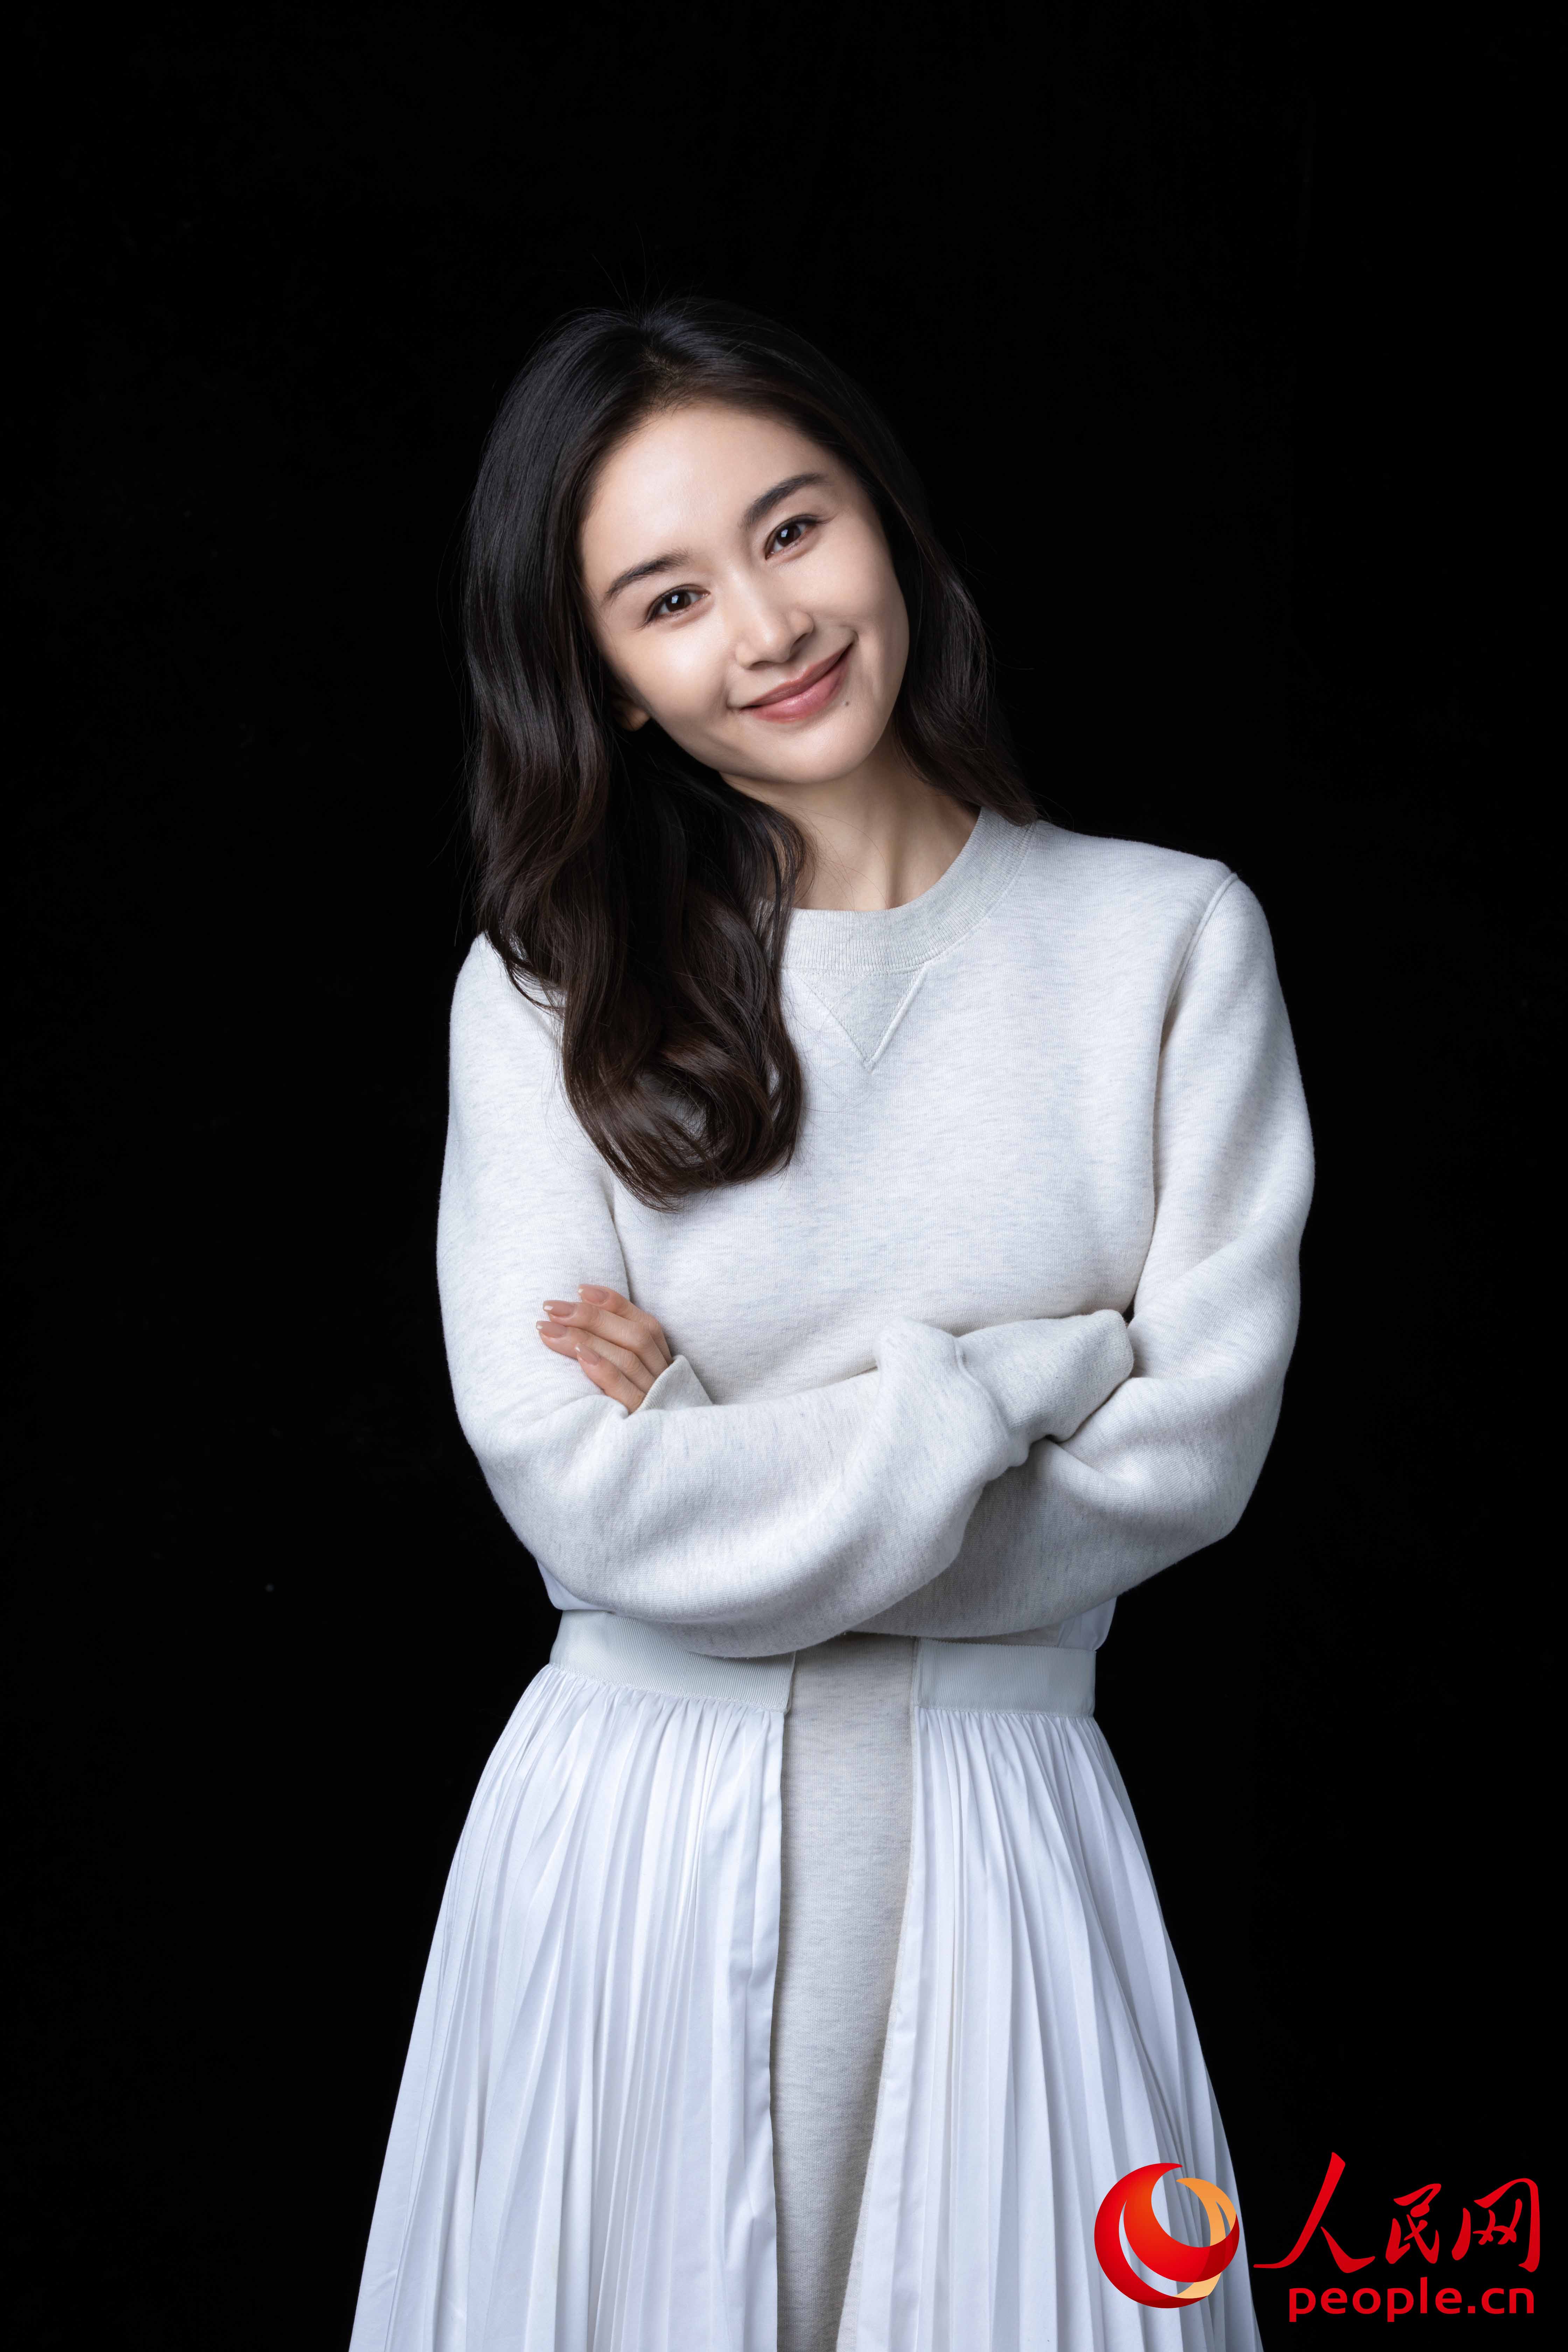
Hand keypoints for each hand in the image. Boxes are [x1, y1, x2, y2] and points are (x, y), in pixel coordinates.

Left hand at [536, 1284, 673, 1412]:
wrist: (670, 1470)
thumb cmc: (644, 1422)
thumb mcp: (643, 1388)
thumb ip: (625, 1361)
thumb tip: (584, 1331)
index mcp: (666, 1366)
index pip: (645, 1324)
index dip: (614, 1303)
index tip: (580, 1288)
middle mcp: (665, 1379)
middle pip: (632, 1335)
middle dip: (590, 1316)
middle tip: (550, 1306)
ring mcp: (656, 1400)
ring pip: (625, 1357)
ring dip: (585, 1337)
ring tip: (547, 1329)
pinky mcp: (643, 1422)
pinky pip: (624, 1390)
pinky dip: (602, 1369)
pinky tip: (578, 1356)